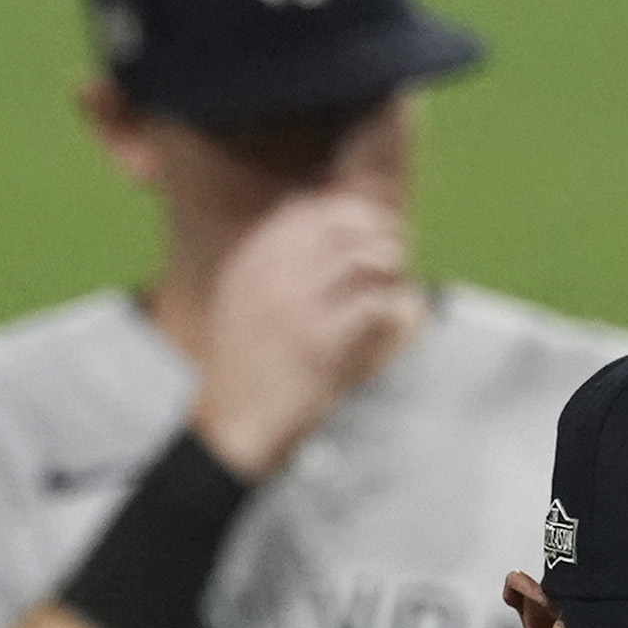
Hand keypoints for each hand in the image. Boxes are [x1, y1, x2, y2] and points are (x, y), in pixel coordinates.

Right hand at [186, 190, 420, 476]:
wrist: (233, 421)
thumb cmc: (246, 360)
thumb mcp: (241, 295)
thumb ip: (272, 256)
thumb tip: (317, 216)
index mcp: (251, 258)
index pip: (309, 206)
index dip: (349, 209)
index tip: (371, 225)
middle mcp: (270, 274)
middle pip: (343, 224)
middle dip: (379, 232)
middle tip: (394, 255)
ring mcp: (295, 307)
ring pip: (365, 258)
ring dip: (390, 268)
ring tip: (394, 284)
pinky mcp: (319, 344)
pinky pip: (373, 304)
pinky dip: (391, 306)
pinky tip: (390, 317)